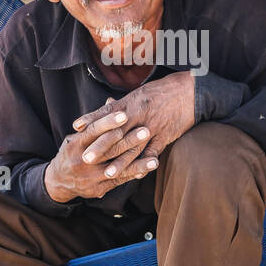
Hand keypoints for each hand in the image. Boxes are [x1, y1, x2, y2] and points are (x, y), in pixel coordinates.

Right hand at [44, 108, 159, 202]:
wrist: (59, 181)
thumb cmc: (72, 152)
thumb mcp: (76, 136)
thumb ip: (94, 122)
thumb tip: (111, 101)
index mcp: (74, 145)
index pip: (93, 131)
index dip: (109, 122)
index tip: (125, 113)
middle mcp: (82, 162)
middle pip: (108, 150)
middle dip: (128, 141)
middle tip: (146, 131)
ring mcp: (90, 177)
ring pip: (117, 169)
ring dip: (137, 164)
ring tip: (154, 159)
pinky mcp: (99, 188)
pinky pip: (120, 181)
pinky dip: (135, 174)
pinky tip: (148, 169)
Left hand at [71, 72, 194, 163]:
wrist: (189, 92)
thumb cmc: (162, 91)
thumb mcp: (139, 93)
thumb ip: (122, 103)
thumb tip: (106, 105)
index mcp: (131, 103)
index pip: (107, 113)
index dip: (91, 120)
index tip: (76, 128)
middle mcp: (139, 116)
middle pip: (117, 133)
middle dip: (101, 147)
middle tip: (86, 158)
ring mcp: (152, 127)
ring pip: (134, 147)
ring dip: (120, 162)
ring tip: (108, 173)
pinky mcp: (164, 136)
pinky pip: (153, 153)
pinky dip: (144, 164)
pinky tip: (136, 175)